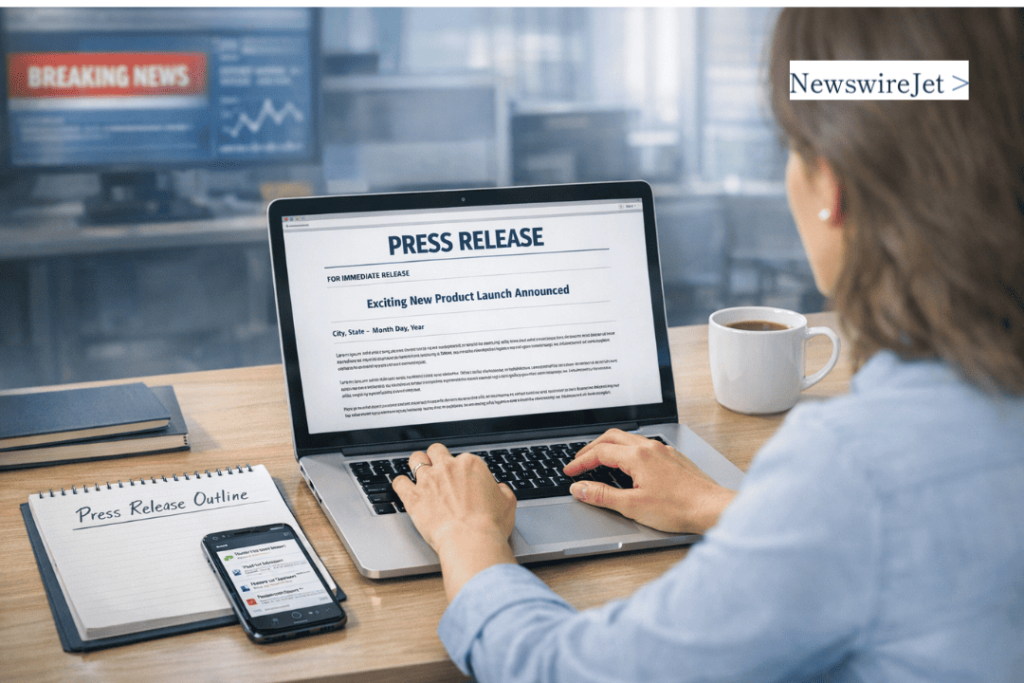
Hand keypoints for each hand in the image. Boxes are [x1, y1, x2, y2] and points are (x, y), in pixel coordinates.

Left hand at [393, 443, 517, 599]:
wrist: (471, 541)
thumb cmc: (490, 525)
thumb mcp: (507, 503)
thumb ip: (501, 490)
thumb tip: (498, 489)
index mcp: (471, 465)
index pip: (463, 458)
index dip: (462, 470)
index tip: (462, 480)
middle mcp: (448, 467)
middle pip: (436, 451)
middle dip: (436, 458)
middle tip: (438, 469)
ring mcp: (428, 481)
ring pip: (416, 459)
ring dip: (417, 464)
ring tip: (418, 471)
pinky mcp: (413, 497)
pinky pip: (399, 482)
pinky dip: (400, 484)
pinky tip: (403, 487)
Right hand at [564, 429, 735, 533]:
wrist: (712, 508)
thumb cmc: (679, 508)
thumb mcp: (632, 506)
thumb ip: (602, 495)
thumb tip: (579, 489)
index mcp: (637, 456)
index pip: (600, 452)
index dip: (580, 461)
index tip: (570, 471)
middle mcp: (650, 448)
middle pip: (612, 437)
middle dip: (591, 448)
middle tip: (579, 461)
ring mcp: (663, 451)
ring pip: (629, 439)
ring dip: (610, 447)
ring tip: (599, 460)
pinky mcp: (673, 458)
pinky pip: (644, 446)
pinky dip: (627, 451)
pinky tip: (629, 465)